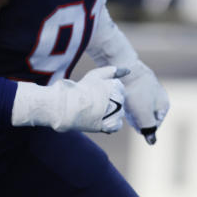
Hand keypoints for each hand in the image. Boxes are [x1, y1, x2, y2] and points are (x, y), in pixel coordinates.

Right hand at [11, 65, 127, 132]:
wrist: (67, 107)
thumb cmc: (80, 89)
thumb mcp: (96, 75)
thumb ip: (113, 71)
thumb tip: (129, 70)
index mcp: (116, 86)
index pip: (119, 88)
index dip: (107, 91)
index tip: (96, 92)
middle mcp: (118, 99)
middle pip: (119, 101)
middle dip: (109, 102)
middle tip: (93, 102)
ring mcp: (115, 113)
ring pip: (119, 113)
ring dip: (110, 113)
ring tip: (95, 111)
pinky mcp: (111, 126)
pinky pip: (116, 125)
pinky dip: (110, 124)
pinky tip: (100, 120)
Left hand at [119, 60, 168, 143]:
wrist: (126, 68)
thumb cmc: (136, 93)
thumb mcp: (143, 114)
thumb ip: (149, 129)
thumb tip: (152, 142)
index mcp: (164, 104)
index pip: (154, 124)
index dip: (143, 127)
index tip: (134, 123)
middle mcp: (160, 96)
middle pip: (147, 116)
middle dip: (137, 118)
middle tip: (128, 116)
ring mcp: (150, 89)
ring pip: (139, 107)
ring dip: (132, 110)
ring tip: (125, 107)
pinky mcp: (139, 83)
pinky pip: (134, 97)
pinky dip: (128, 100)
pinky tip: (122, 99)